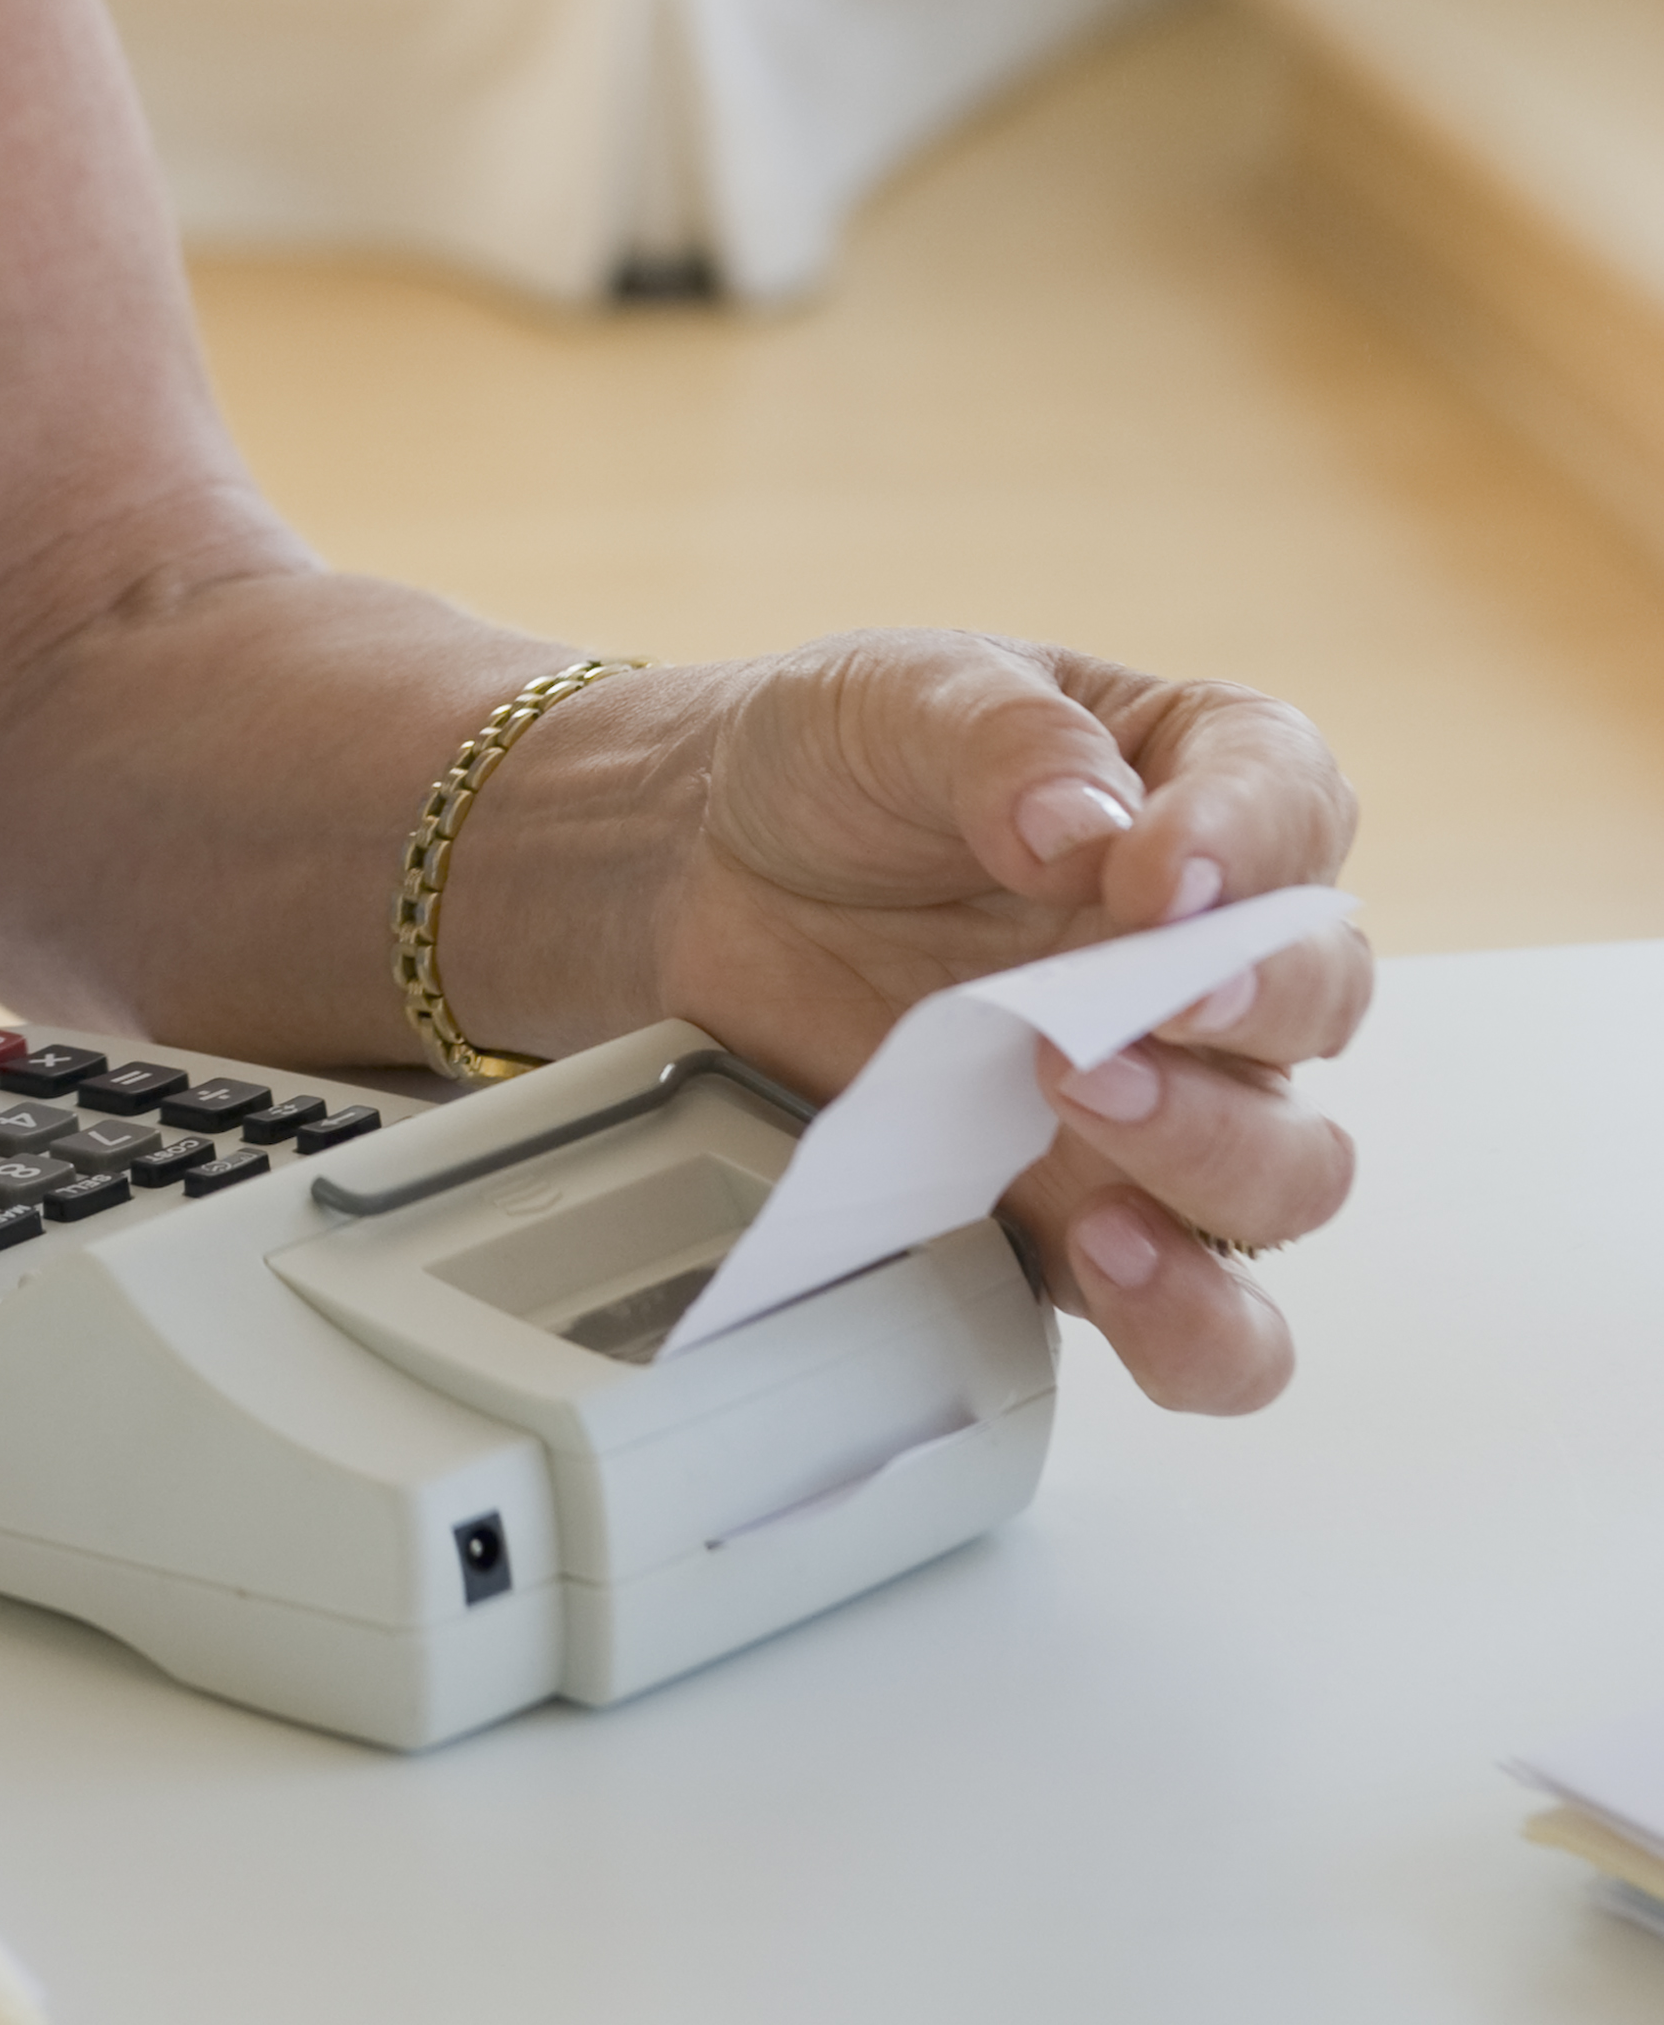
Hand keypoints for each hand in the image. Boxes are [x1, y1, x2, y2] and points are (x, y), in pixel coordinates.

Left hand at [647, 632, 1367, 1414]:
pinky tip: (1108, 1258)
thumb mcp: (898, 698)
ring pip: (1291, 1172)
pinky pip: (1205, 1326)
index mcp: (1197, 785)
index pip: (1292, 800)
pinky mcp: (1082, 1216)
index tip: (1153, 873)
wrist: (702, 875)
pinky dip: (1189, 1321)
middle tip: (1117, 1002)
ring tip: (1075, 1097)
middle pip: (1322, 999)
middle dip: (1245, 1006)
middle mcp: (1212, 955)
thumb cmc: (835, 768)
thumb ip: (1004, 740)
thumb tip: (1086, 827)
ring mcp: (1162, 1098)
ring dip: (1215, 1156)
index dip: (1250, 843)